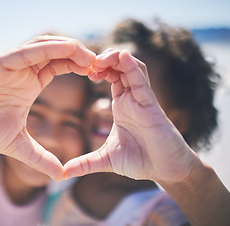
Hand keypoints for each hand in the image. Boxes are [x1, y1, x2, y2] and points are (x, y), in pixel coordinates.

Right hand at [0, 36, 95, 180]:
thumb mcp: (14, 144)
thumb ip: (38, 157)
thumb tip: (61, 176)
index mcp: (30, 84)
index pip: (61, 67)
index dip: (82, 68)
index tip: (102, 77)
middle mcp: (23, 71)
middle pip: (59, 54)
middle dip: (82, 56)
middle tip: (105, 65)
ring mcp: (11, 65)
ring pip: (45, 47)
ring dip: (70, 49)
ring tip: (91, 57)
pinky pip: (27, 51)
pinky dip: (48, 48)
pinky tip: (67, 48)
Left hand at [64, 49, 199, 183]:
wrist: (166, 172)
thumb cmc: (141, 161)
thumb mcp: (106, 160)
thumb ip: (85, 163)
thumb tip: (63, 173)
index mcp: (121, 105)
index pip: (109, 77)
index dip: (96, 69)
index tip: (80, 69)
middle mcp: (131, 99)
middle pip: (119, 67)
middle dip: (104, 59)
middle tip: (86, 61)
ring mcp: (141, 101)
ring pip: (131, 68)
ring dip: (116, 58)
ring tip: (99, 59)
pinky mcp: (151, 107)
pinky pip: (141, 82)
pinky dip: (132, 68)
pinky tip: (123, 57)